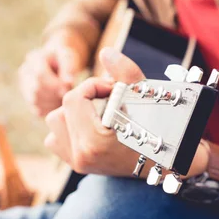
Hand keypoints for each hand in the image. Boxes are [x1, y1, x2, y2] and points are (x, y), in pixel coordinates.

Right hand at [18, 31, 87, 116]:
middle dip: (54, 94)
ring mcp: (25, 86)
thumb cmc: (66, 59)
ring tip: (65, 98)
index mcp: (34, 58)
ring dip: (53, 103)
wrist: (59, 63)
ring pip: (35, 101)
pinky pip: (37, 109)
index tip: (68, 87)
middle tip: (68, 94)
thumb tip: (68, 82)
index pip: (40, 75)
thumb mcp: (70, 56)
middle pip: (36, 89)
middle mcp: (25, 72)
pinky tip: (60, 104)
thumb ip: (69, 67)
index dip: (55, 84)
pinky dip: (51, 109)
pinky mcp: (29, 98)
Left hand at [44, 47, 209, 177]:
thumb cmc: (158, 128)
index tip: (112, 88)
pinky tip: (91, 125)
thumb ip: (125, 72)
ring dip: (73, 113)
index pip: (74, 99)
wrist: (163, 161)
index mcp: (94, 141)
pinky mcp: (77, 165)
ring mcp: (78, 162)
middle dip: (84, 98)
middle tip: (108, 99)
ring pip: (55, 124)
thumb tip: (105, 52)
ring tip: (97, 111)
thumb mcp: (144, 97)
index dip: (92, 86)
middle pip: (61, 110)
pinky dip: (69, 128)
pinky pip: (56, 139)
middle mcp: (81, 155)